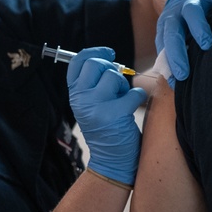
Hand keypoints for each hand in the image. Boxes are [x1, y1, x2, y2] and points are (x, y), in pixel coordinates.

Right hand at [67, 47, 147, 185]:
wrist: (111, 160)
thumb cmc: (106, 128)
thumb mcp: (90, 104)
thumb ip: (94, 83)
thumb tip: (110, 59)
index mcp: (74, 94)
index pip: (78, 62)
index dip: (94, 52)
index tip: (109, 53)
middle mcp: (80, 99)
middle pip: (96, 64)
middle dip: (112, 69)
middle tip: (117, 85)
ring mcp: (95, 106)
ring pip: (114, 76)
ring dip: (125, 86)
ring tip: (123, 100)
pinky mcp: (114, 114)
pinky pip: (133, 92)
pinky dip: (138, 97)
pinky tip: (132, 108)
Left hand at [155, 0, 211, 83]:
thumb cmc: (185, 20)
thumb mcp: (175, 35)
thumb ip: (173, 55)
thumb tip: (173, 84)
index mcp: (167, 25)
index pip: (164, 46)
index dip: (170, 63)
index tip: (179, 81)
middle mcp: (178, 12)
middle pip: (173, 31)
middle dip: (178, 51)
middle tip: (186, 71)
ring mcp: (194, 0)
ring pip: (192, 12)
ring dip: (198, 27)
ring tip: (207, 43)